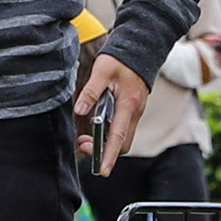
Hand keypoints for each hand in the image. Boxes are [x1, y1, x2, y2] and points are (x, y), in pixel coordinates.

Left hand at [76, 51, 154, 168]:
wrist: (140, 50)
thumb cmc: (121, 60)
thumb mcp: (102, 71)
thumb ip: (90, 91)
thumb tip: (80, 111)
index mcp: (128, 105)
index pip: (118, 137)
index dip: (110, 155)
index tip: (103, 170)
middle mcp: (134, 113)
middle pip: (122, 144)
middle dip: (104, 151)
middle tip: (83, 144)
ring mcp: (135, 113)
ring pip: (122, 138)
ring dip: (105, 143)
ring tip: (85, 137)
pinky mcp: (132, 111)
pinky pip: (121, 129)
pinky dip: (108, 134)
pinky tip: (95, 125)